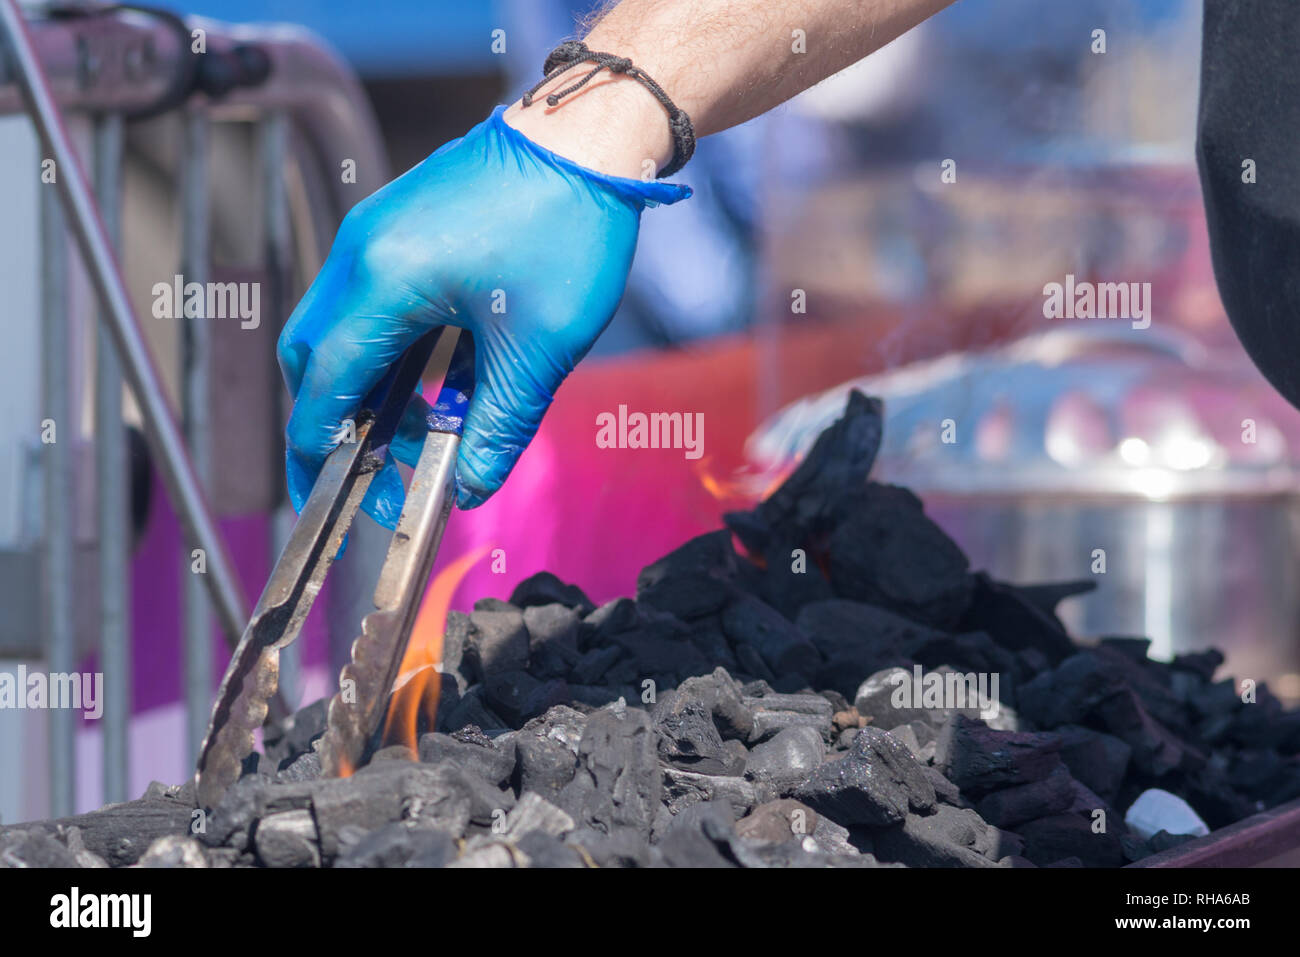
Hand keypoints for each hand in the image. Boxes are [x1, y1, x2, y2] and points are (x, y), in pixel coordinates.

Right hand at [276, 106, 689, 524]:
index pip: (325, 386)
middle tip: (361, 479)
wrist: (588, 136)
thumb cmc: (569, 227)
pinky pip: (365, 302)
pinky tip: (431, 384)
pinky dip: (383, 352)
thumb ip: (498, 427)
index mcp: (382, 280)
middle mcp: (360, 252)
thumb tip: (468, 487)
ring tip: (411, 438)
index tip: (334, 501)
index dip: (323, 453)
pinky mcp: (397, 227)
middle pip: (311, 357)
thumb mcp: (539, 348)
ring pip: (336, 329)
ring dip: (362, 388)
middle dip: (329, 425)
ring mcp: (374, 233)